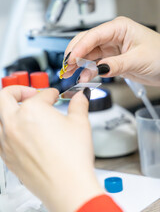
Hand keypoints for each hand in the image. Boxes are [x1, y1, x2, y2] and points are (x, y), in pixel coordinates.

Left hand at [0, 86, 102, 211]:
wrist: (67, 186)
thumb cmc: (72, 157)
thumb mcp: (80, 123)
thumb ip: (79, 104)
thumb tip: (80, 97)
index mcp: (32, 110)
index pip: (42, 95)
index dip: (51, 93)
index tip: (54, 95)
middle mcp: (15, 123)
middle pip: (5, 97)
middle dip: (18, 91)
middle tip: (30, 94)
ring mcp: (8, 141)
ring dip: (8, 110)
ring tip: (21, 112)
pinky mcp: (7, 156)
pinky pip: (0, 137)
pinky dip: (8, 130)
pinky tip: (21, 133)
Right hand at [64, 16, 159, 85]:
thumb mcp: (138, 59)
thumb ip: (116, 64)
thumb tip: (98, 69)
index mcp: (119, 28)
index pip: (93, 36)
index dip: (79, 48)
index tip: (70, 59)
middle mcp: (112, 36)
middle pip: (86, 43)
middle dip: (74, 55)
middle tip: (66, 67)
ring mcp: (111, 49)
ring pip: (89, 55)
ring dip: (79, 65)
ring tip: (70, 74)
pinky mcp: (111, 60)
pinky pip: (95, 65)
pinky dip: (88, 72)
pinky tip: (83, 77)